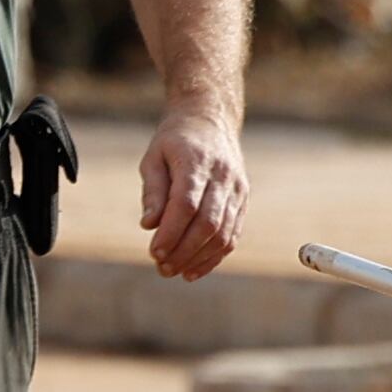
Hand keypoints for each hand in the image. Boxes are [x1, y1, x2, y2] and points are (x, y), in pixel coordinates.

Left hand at [138, 103, 246, 280]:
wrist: (211, 120)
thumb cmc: (175, 141)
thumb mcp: (154, 157)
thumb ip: (153, 191)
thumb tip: (148, 225)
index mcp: (197, 161)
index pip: (186, 204)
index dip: (171, 232)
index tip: (154, 252)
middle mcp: (222, 176)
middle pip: (208, 222)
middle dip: (184, 250)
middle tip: (162, 268)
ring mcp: (237, 189)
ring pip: (224, 233)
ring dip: (199, 258)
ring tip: (175, 271)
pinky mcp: (243, 200)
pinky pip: (233, 234)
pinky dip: (214, 256)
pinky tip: (194, 269)